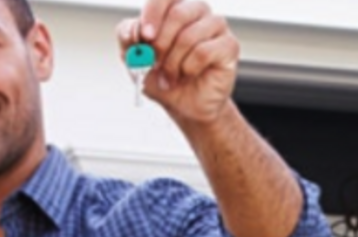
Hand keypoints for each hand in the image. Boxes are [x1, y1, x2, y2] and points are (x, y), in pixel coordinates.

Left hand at [117, 0, 238, 124]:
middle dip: (160, 44)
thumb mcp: (135, 60)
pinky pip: (203, 51)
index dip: (153, 12)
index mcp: (174, 9)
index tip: (144, 36)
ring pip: (189, 35)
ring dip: (173, 62)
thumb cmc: (162, 78)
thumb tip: (133, 29)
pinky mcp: (229, 45)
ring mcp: (216, 27)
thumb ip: (128, 39)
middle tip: (154, 63)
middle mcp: (197, 12)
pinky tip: (188, 75)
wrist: (183, 105)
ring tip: (169, 76)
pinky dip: (189, 68)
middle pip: (178, 13)